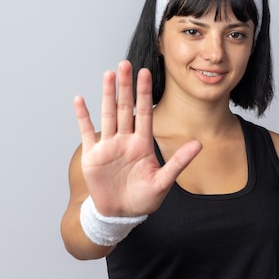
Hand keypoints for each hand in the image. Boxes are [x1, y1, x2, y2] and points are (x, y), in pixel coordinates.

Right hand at [74, 60, 201, 216]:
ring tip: (108, 74)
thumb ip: (179, 162)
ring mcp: (108, 146)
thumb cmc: (142, 199)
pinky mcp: (93, 155)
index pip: (145, 113)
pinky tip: (80, 100)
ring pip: (107, 114)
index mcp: (142, 144)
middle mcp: (125, 140)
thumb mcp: (163, 182)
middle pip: (124, 107)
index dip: (145, 94)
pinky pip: (87, 132)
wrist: (120, 214)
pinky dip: (82, 116)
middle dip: (125, 86)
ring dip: (107, 94)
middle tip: (126, 64)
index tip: (145, 73)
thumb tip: (199, 145)